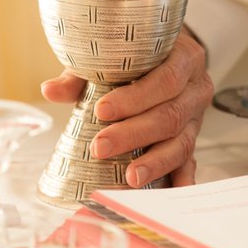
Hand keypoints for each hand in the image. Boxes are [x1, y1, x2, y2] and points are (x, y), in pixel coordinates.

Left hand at [40, 29, 212, 186]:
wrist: (173, 55)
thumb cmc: (143, 55)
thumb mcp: (116, 55)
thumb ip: (85, 72)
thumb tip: (50, 90)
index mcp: (185, 57)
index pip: (165, 79)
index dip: (135, 97)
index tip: (102, 110)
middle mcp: (197, 89)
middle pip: (171, 115)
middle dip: (134, 134)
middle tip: (101, 147)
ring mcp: (197, 117)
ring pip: (181, 143)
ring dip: (155, 163)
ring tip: (129, 177)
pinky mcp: (192, 139)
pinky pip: (189, 162)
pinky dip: (180, 179)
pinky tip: (169, 193)